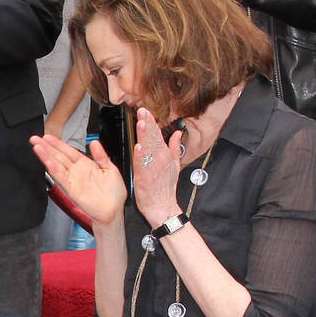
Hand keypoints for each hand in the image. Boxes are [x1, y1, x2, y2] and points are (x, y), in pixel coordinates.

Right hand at [30, 135, 127, 226]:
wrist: (114, 210)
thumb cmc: (113, 193)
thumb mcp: (110, 168)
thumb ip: (101, 155)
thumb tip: (94, 142)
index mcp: (86, 165)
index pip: (68, 151)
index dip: (57, 143)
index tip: (47, 137)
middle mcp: (77, 172)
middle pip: (58, 156)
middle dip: (46, 147)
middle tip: (35, 138)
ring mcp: (73, 180)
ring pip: (57, 165)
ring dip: (46, 156)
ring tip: (37, 147)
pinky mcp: (72, 190)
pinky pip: (62, 178)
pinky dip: (54, 170)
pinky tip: (47, 162)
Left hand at [130, 109, 187, 224]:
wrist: (162, 206)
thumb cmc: (165, 187)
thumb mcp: (174, 164)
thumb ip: (174, 147)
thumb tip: (177, 133)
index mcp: (164, 154)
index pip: (157, 134)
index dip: (151, 121)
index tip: (145, 110)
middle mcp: (159, 158)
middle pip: (152, 137)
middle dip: (147, 123)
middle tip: (142, 111)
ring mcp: (152, 167)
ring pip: (147, 148)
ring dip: (144, 135)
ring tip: (141, 123)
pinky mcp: (145, 177)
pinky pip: (142, 164)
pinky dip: (141, 156)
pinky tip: (138, 146)